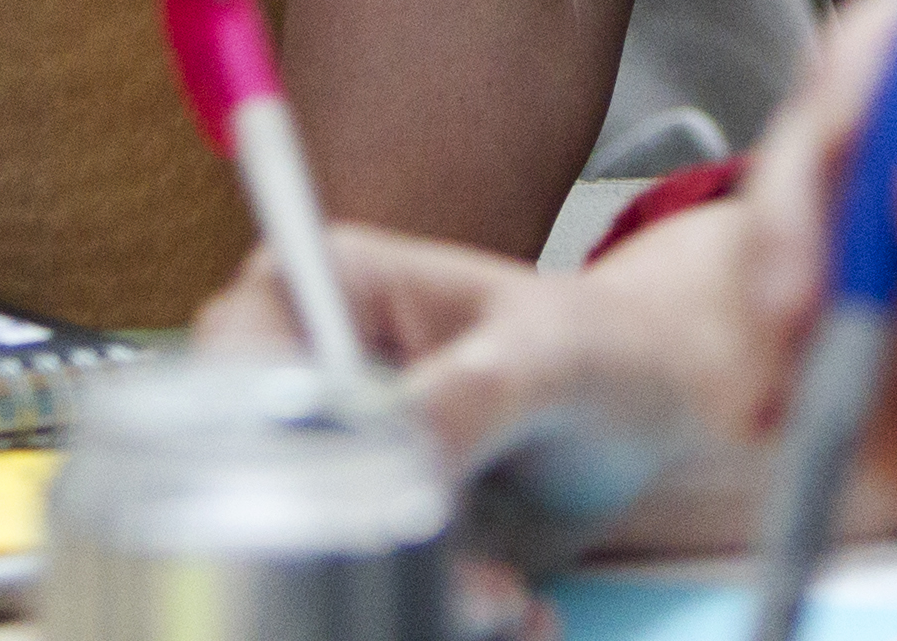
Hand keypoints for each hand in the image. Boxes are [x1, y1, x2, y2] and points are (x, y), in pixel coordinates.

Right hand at [196, 207, 784, 558]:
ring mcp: (338, 465)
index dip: (272, 451)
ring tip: (506, 600)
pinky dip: (445, 622)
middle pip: (261, 486)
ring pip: (314, 559)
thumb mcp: (547, 359)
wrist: (668, 418)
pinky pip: (365, 594)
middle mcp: (307, 379)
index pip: (228, 371)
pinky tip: (518, 612)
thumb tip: (396, 448)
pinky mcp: (374, 536)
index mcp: (319, 289)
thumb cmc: (607, 350)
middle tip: (466, 583)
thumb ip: (467, 394)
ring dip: (418, 604)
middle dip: (359, 550)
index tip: (356, 505)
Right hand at [738, 0, 896, 628]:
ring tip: (784, 374)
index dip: (875, 55)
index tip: (839, 141)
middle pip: (853, 109)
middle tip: (792, 297)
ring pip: (809, 214)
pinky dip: (769, 364)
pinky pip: (801, 331)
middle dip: (802, 185)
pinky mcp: (895, 354)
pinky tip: (778, 417)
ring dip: (771, 274)